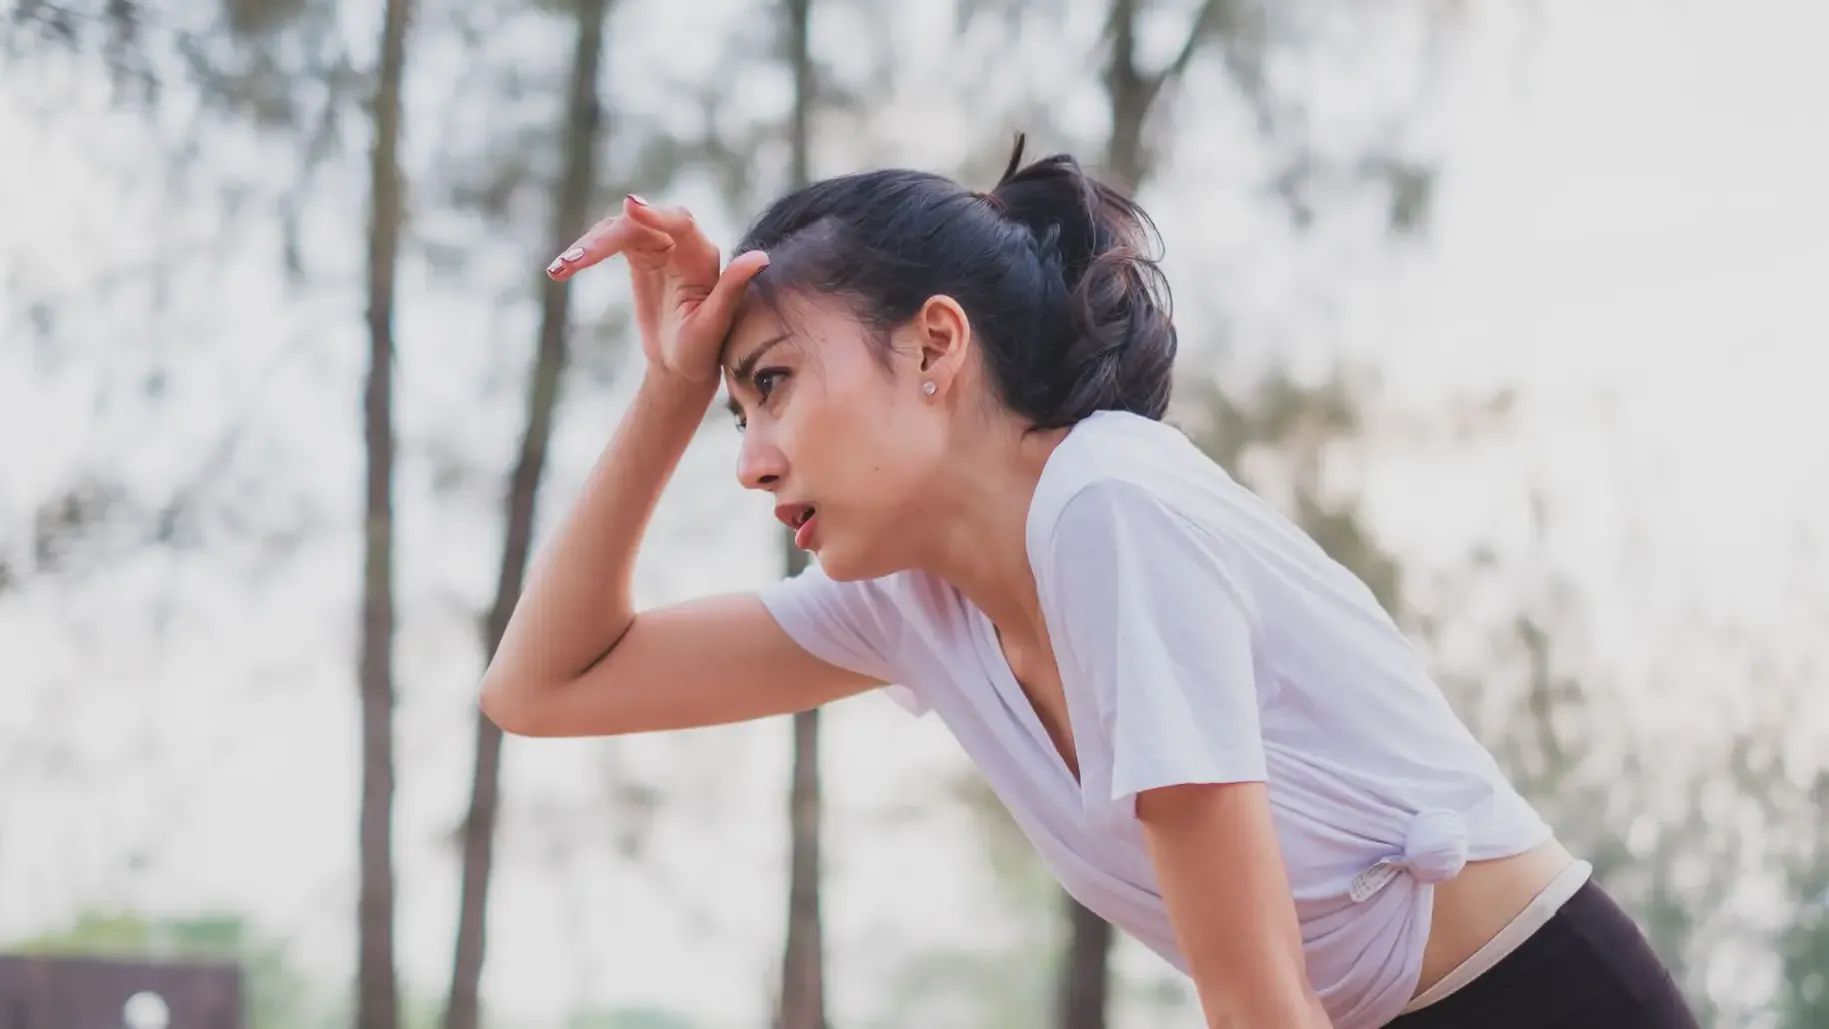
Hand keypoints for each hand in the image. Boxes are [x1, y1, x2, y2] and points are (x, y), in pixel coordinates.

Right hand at [546, 195, 769, 383]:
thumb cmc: (703, 352)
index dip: (656, 214)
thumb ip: (732, 289)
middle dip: (607, 238)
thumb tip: (761, 257)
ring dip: (588, 246)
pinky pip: (607, 243)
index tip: (630, 208)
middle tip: (578, 258)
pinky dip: (584, 254)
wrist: (682, 369)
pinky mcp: (638, 255)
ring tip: (561, 268)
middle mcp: (682, 245)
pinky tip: (560, 269)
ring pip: (617, 231)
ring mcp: (658, 247)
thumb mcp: (715, 325)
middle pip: (640, 224)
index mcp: (704, 257)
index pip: (680, 223)